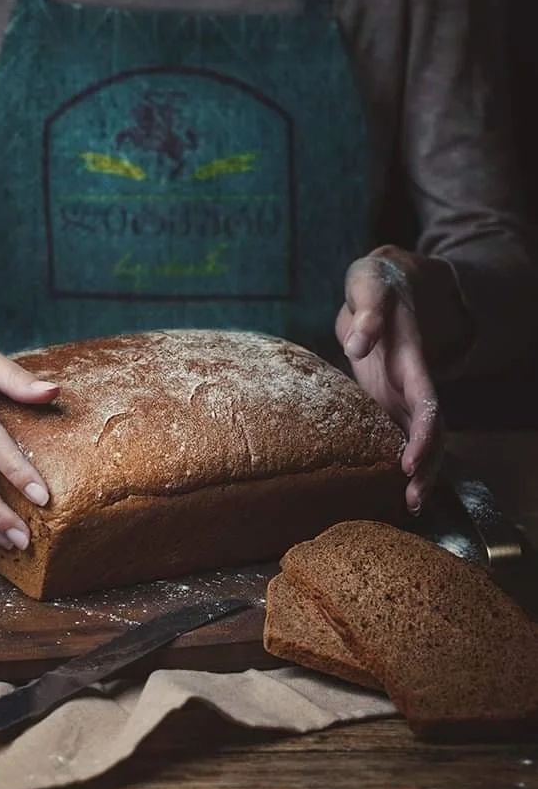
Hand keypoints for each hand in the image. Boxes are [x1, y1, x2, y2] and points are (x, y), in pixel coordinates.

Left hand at [336, 246, 448, 513]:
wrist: (388, 283)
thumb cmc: (377, 282)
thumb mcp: (370, 282)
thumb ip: (368, 308)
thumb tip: (358, 343)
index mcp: (412, 359)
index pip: (425, 403)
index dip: (422, 435)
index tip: (411, 464)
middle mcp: (412, 382)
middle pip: (430, 432)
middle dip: (427, 467)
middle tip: (412, 502)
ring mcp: (400, 393)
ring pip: (416, 439)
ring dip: (417, 472)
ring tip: (407, 506)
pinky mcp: (384, 399)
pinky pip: (395, 434)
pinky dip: (394, 461)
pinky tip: (387, 489)